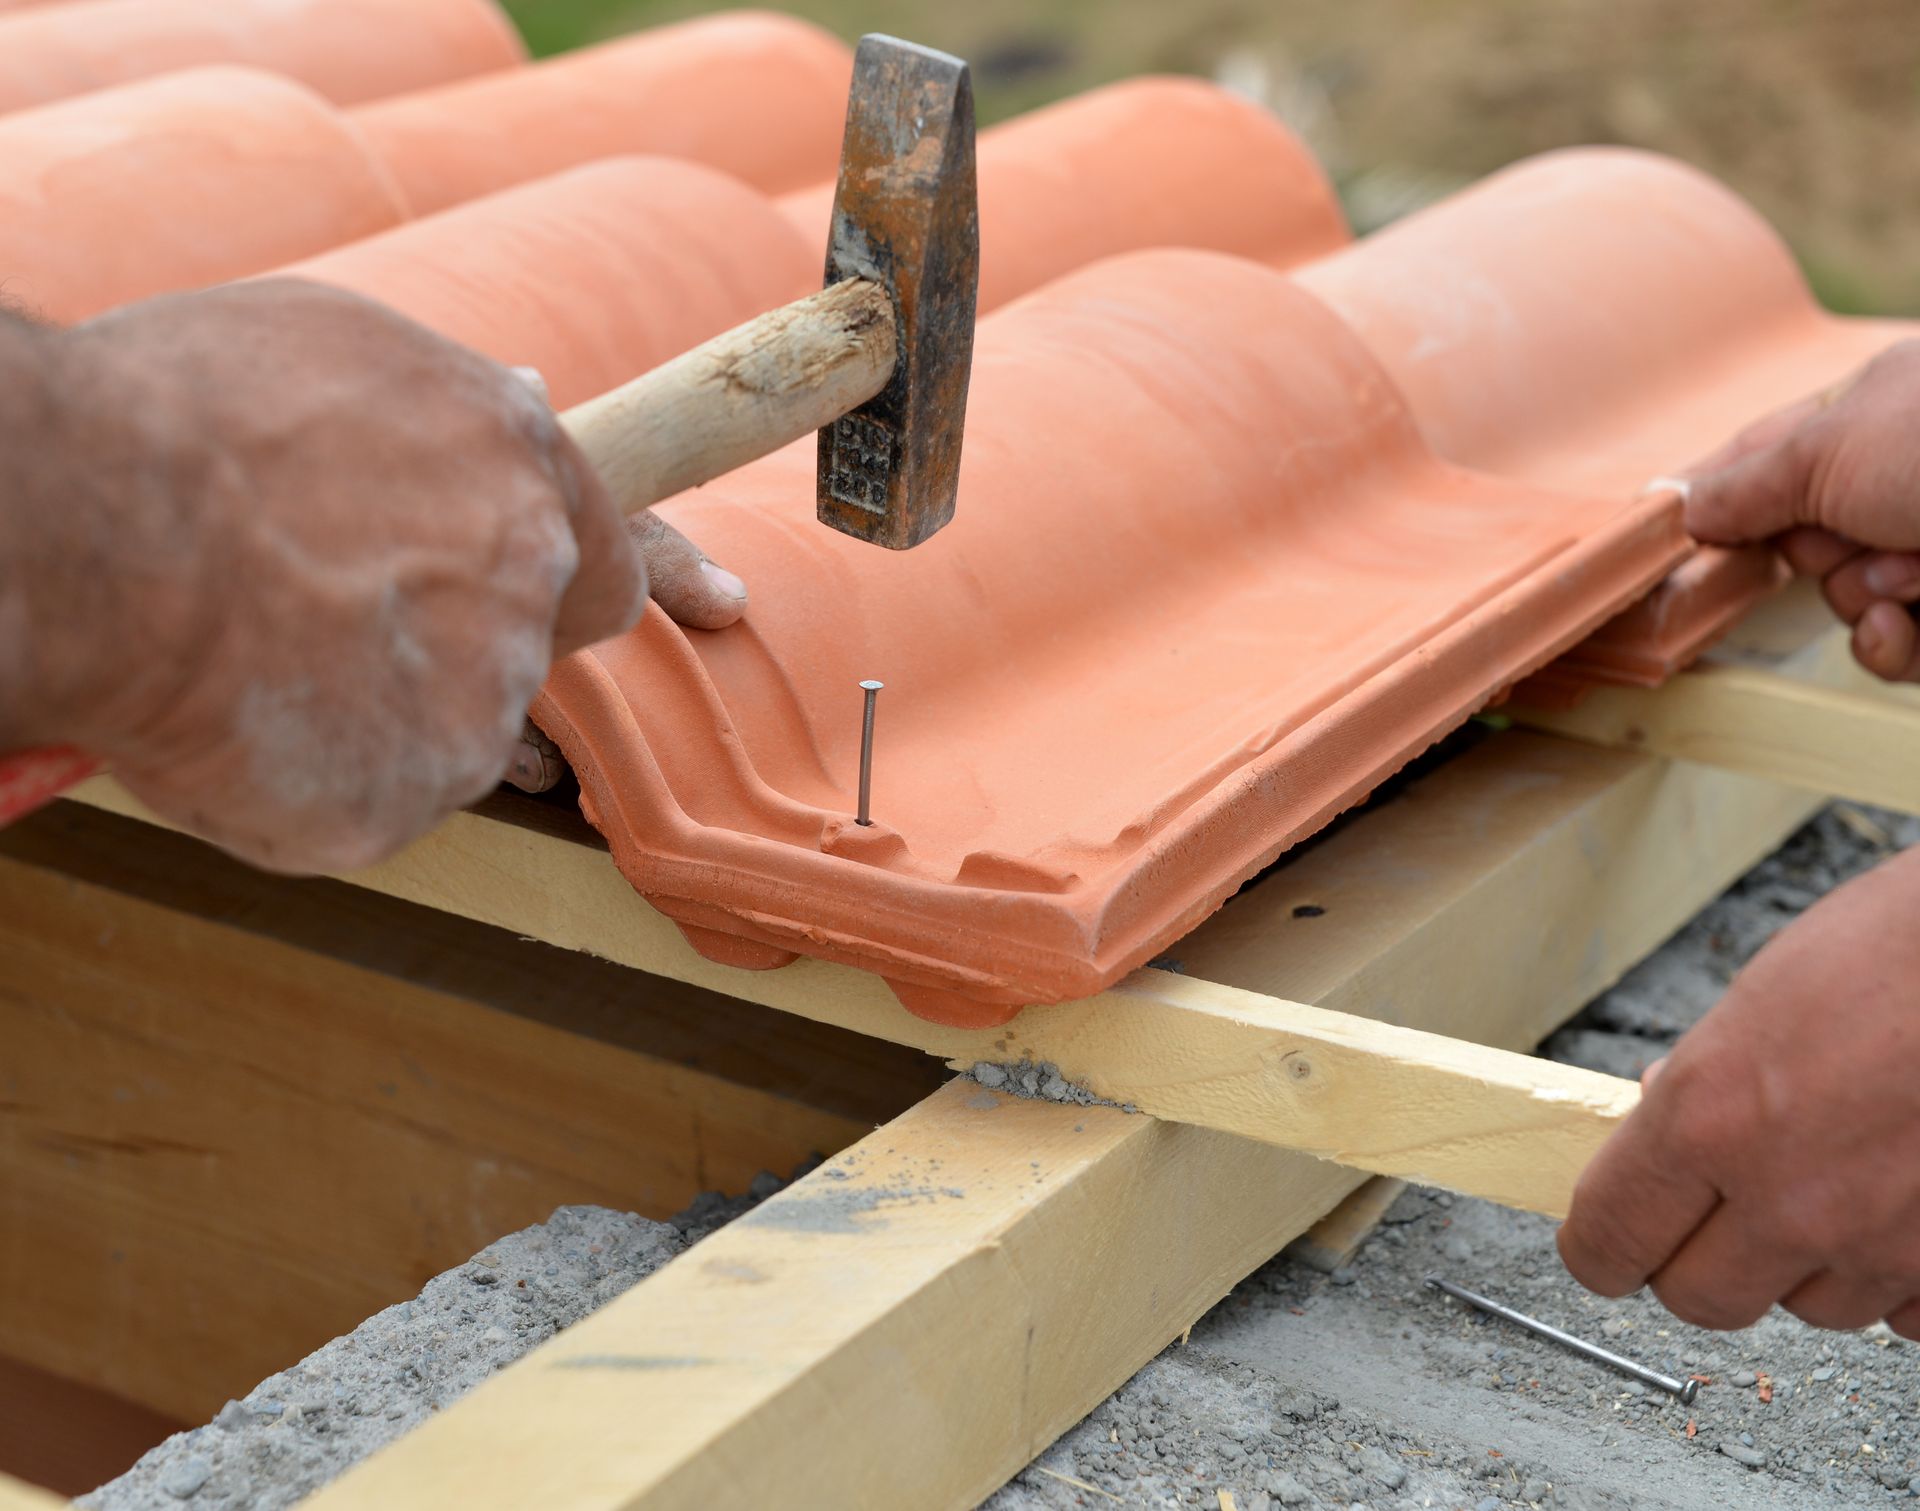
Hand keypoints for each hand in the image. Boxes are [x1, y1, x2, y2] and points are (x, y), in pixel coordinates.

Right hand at [21, 279, 737, 870]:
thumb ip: (447, 408)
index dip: (661, 575)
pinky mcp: (420, 787)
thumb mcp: (333, 351)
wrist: (79, 518)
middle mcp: (532, 572)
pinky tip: (246, 719)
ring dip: (377, 710)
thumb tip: (528, 399)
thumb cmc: (176, 415)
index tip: (719, 609)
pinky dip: (323, 774)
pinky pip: (381, 793)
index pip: (627, 544)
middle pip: (525, 646)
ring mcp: (484, 685)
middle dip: (458, 646)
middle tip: (346, 636)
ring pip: (447, 726)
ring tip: (266, 666)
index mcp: (520, 455)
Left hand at [1559, 844, 1919, 1335]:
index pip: (1609, 1237)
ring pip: (1806, 1306)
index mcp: (1710, 1116)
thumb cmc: (1900, 950)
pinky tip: (1898, 1205)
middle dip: (1694, 1260)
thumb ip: (1702, 1083)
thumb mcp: (1759, 998)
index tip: (1604, 1242)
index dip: (1599, 1246)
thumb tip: (1660, 1121)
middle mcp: (1789, 1194)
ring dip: (1804, 1261)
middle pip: (1698, 1297)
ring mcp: (1880, 1239)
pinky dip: (1893, 1272)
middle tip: (1711, 1214)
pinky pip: (1899, 1311)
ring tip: (1832, 1179)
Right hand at [1684, 338, 1919, 681]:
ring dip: (1860, 597)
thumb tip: (1678, 503)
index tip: (1676, 536)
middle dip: (1814, 554)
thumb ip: (1745, 484)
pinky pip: (1895, 645)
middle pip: (1802, 541)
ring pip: (1848, 599)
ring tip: (1909, 573)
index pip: (1767, 457)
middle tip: (1846, 535)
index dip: (1720, 499)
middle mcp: (1905, 478)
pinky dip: (1891, 642)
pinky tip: (1909, 618)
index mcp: (1875, 413)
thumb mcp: (1827, 447)